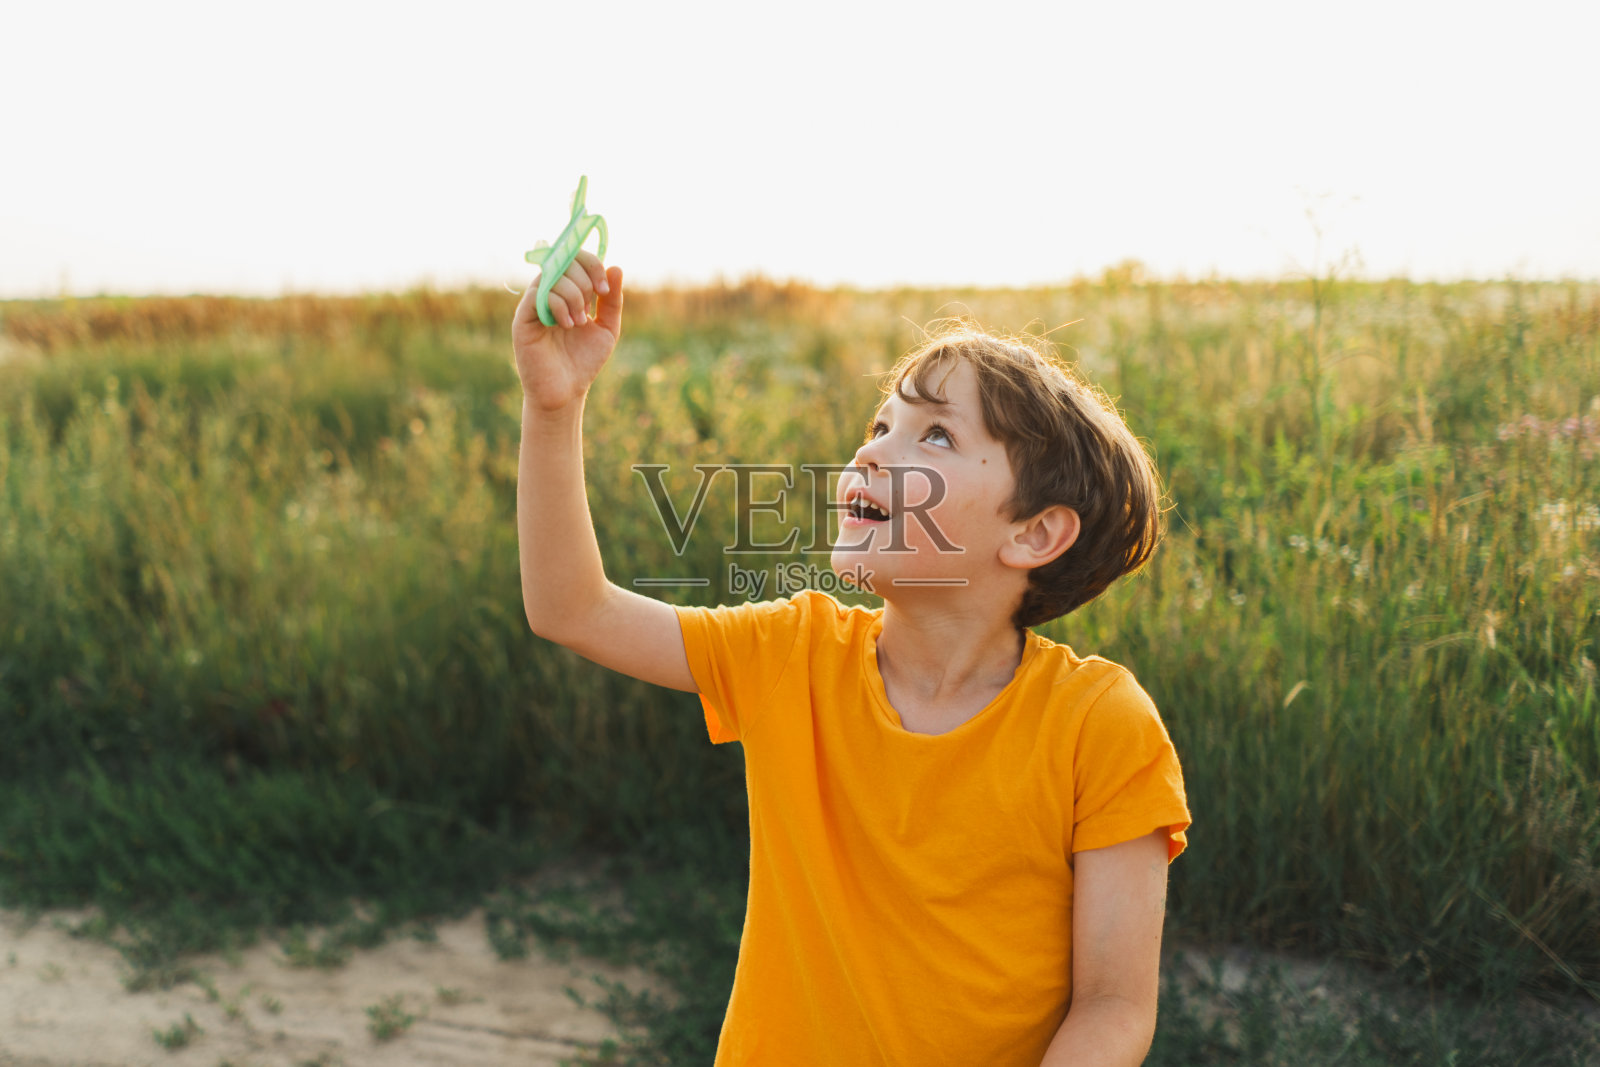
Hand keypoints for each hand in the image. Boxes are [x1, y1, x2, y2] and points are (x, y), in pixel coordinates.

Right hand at [513, 248, 623, 412]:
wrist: (566, 390)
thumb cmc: (584, 360)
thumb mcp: (607, 328)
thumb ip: (612, 300)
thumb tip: (615, 267)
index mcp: (568, 291)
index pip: (575, 258)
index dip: (592, 264)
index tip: (604, 289)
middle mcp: (549, 293)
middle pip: (564, 261)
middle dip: (584, 281)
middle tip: (589, 309)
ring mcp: (534, 304)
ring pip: (552, 276)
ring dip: (574, 297)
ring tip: (578, 324)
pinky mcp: (522, 318)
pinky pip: (538, 295)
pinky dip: (558, 306)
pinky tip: (566, 325)